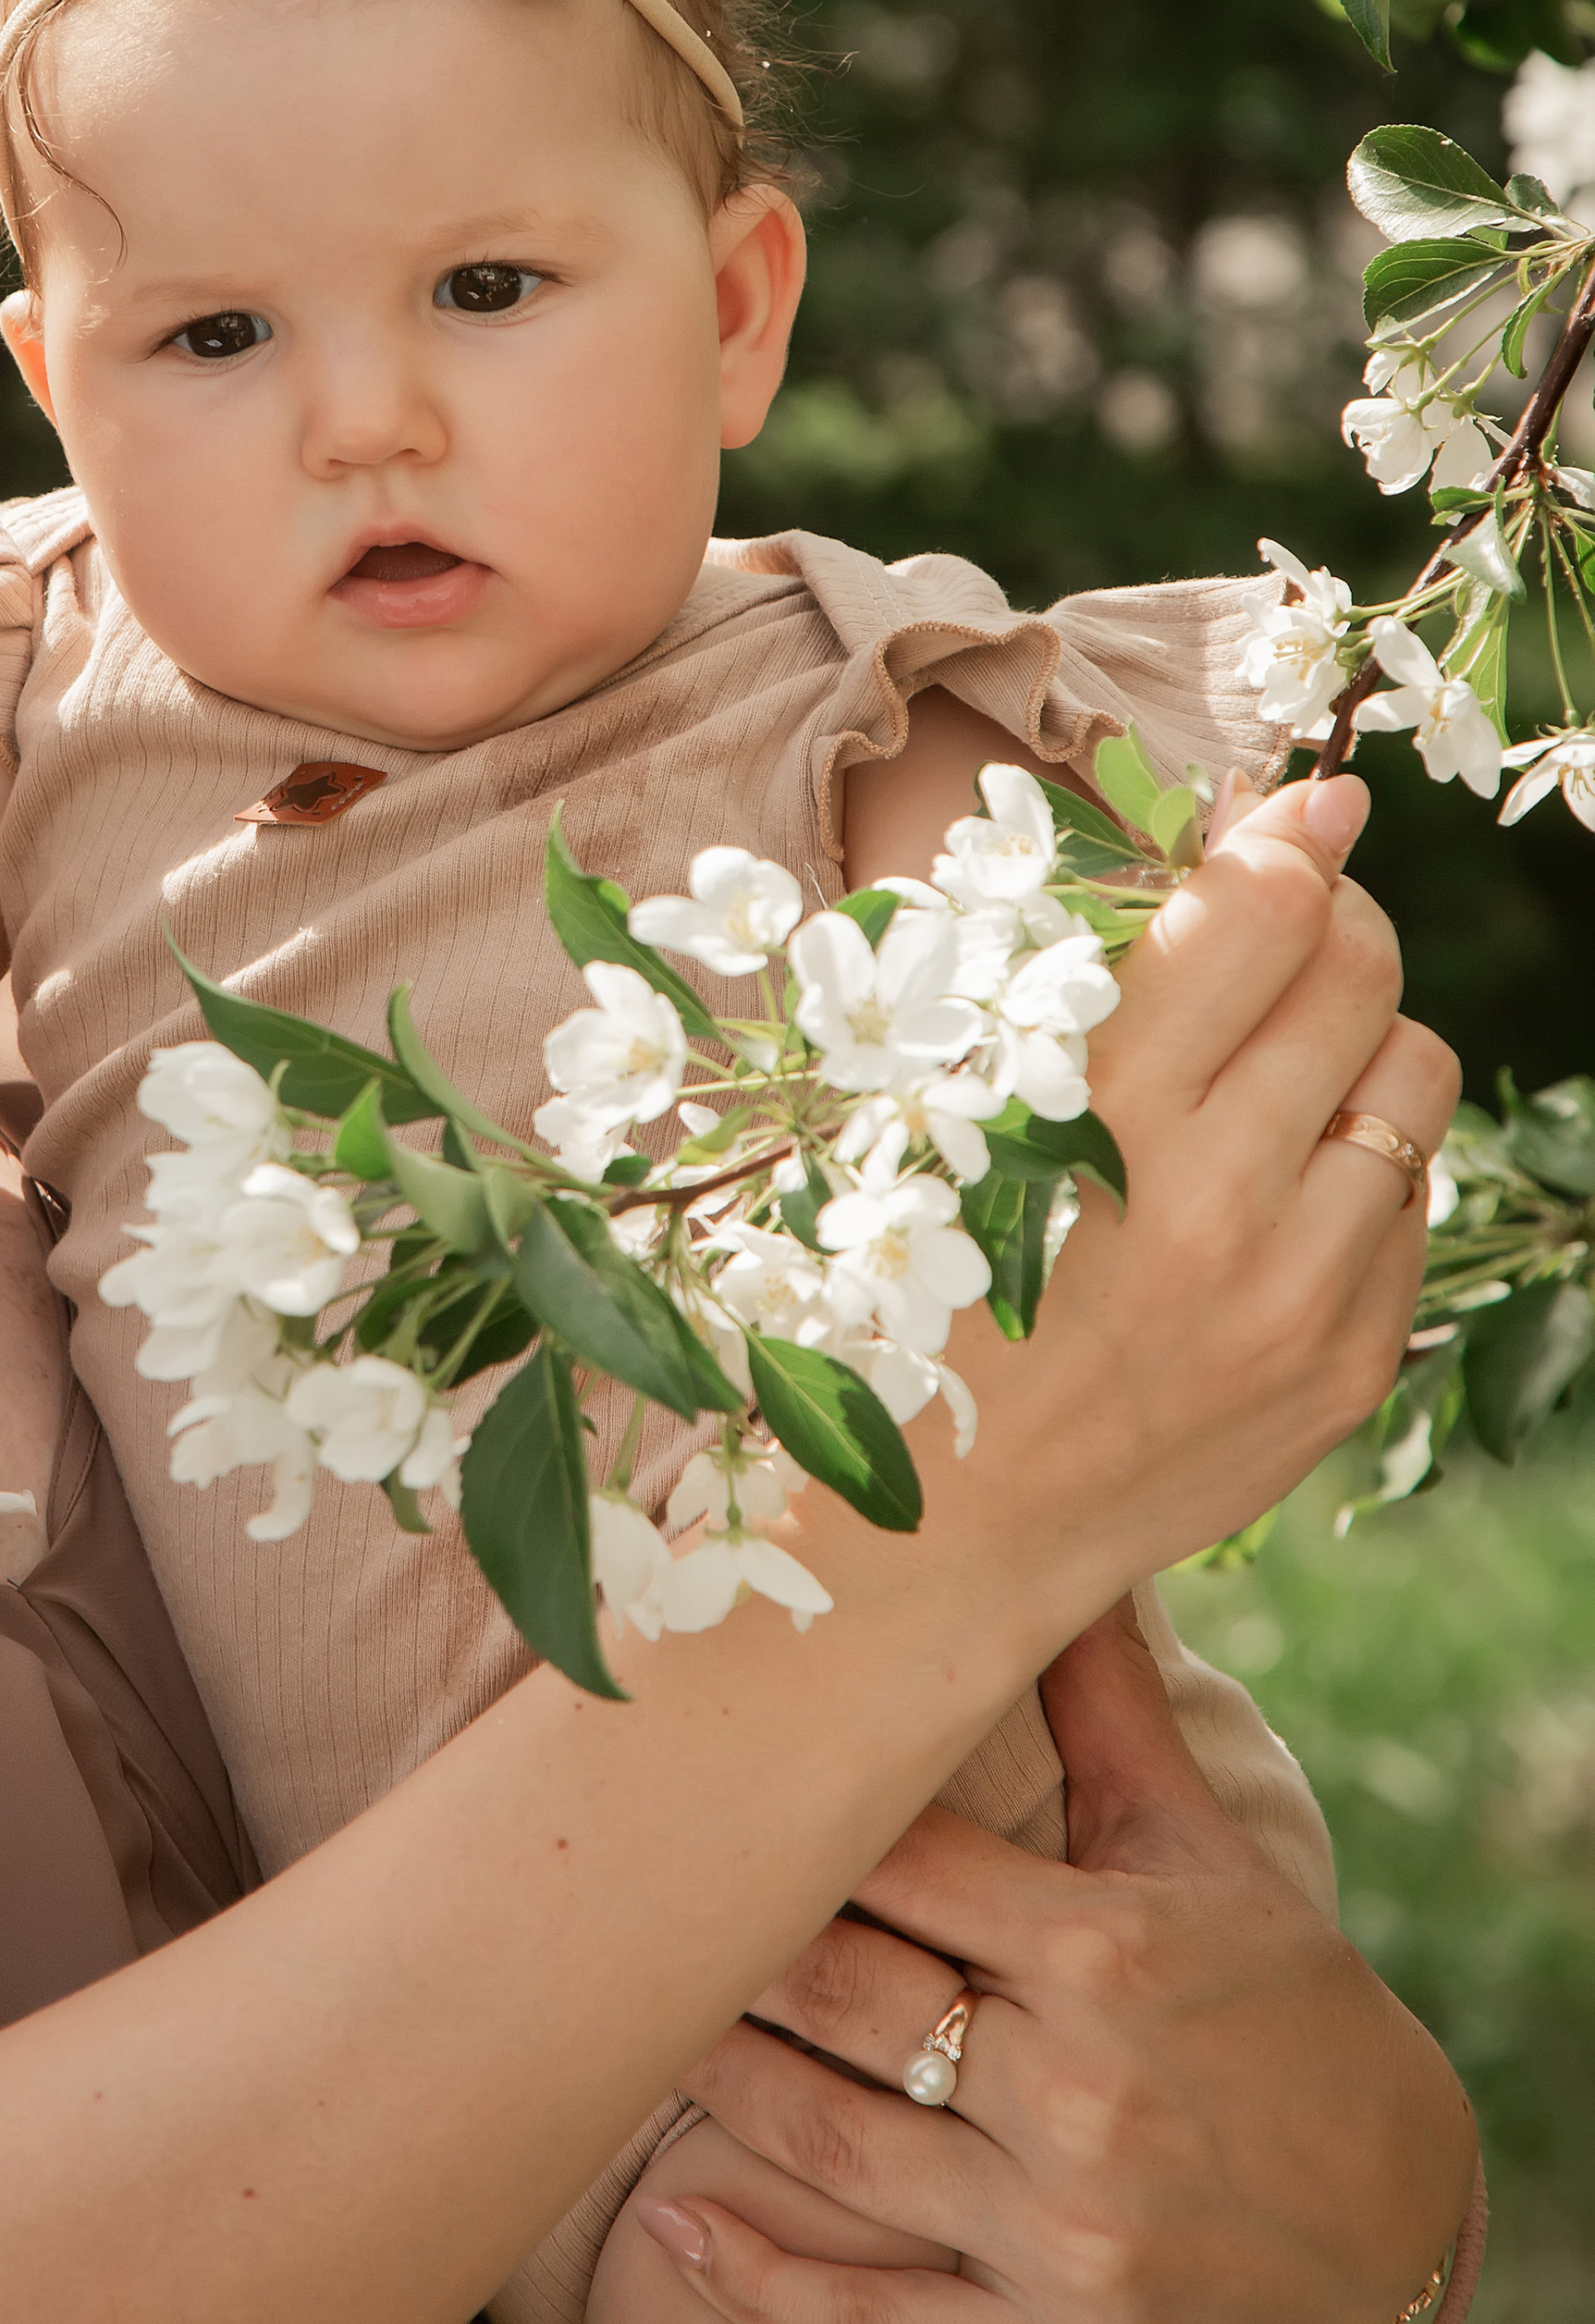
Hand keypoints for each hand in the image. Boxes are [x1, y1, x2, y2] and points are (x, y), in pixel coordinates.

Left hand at [629, 1599, 1477, 2320]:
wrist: (1402, 2223)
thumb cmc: (1290, 2009)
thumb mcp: (1205, 1853)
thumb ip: (1111, 1712)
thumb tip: (1072, 1544)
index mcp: (1105, 1953)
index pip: (900, 1861)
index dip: (789, 1815)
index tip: (687, 1769)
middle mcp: (1078, 2089)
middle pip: (846, 1993)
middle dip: (726, 1941)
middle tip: (612, 1888)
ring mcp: (1057, 2227)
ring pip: (833, 2138)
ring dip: (719, 2078)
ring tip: (623, 2017)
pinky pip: (869, 2313)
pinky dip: (758, 2272)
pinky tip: (673, 2222)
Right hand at [941, 771, 1451, 1602]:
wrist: (944, 1527)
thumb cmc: (919, 1276)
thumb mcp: (965, 1099)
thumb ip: (1107, 953)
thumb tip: (1281, 816)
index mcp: (1091, 1115)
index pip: (1260, 913)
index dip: (1289, 838)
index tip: (1298, 807)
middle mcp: (1212, 1203)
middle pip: (1358, 972)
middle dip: (1333, 920)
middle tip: (1283, 927)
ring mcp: (1298, 1295)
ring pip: (1414, 1074)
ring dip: (1356, 1041)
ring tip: (1271, 1071)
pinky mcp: (1349, 1364)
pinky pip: (1410, 1195)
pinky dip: (1356, 1161)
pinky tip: (1268, 1189)